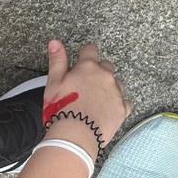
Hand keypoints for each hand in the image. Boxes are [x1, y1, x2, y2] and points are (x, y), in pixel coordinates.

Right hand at [42, 40, 130, 157]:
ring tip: (95, 101)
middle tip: (85, 87)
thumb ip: (57, 61)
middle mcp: (105, 76)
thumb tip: (55, 42)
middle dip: (97, 73)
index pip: (90, 50)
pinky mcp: (122, 108)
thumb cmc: (61, 109)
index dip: (85, 55)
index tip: (82, 62)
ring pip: (116, 83)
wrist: (74, 135)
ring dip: (108, 88)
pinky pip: (124, 102)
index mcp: (88, 67)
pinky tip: (107, 111)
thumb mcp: (53, 83)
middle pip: (105, 66)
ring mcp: (116, 92)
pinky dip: (117, 105)